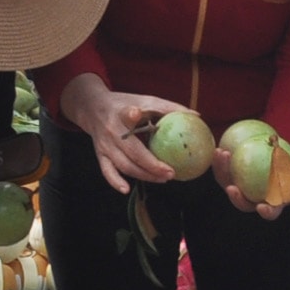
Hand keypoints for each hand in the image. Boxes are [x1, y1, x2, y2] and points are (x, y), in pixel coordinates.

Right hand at [62, 74, 181, 192]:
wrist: (92, 107)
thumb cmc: (125, 104)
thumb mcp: (144, 100)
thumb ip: (168, 108)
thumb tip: (196, 116)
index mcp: (122, 113)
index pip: (126, 113)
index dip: (132, 114)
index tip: (136, 113)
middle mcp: (111, 130)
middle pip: (132, 151)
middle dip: (152, 165)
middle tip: (171, 172)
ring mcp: (104, 145)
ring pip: (123, 164)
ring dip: (143, 175)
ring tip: (163, 179)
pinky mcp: (100, 154)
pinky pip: (107, 171)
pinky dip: (115, 181)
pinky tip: (126, 189)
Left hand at [211, 135, 289, 218]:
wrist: (276, 163)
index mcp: (273, 203)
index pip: (271, 212)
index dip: (267, 212)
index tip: (261, 207)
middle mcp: (254, 200)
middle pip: (243, 204)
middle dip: (236, 198)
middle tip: (232, 188)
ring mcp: (241, 190)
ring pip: (229, 186)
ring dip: (223, 173)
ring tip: (223, 157)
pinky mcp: (231, 179)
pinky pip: (225, 173)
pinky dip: (221, 163)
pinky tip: (220, 150)